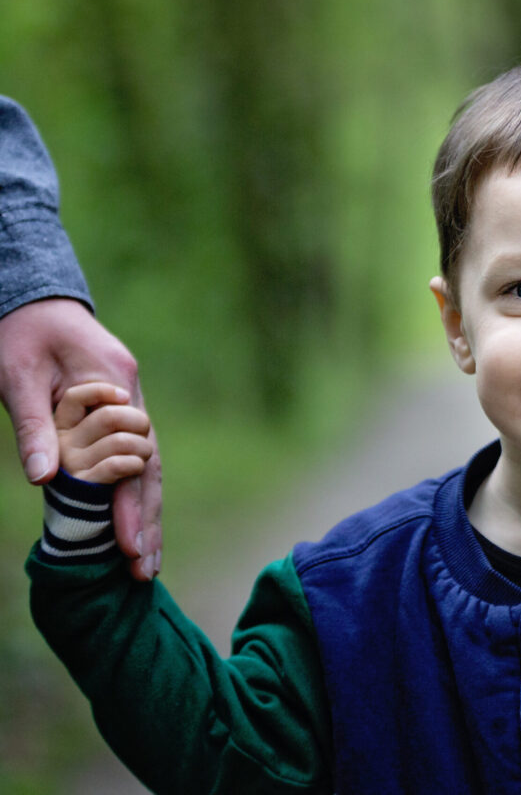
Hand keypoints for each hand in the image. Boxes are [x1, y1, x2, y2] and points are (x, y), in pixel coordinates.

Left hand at [0, 298, 161, 578]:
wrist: (33, 300)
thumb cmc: (20, 332)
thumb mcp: (17, 376)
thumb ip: (34, 427)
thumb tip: (44, 480)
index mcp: (117, 387)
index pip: (135, 456)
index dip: (132, 505)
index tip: (129, 546)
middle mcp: (134, 400)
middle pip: (151, 470)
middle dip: (148, 522)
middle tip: (144, 572)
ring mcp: (132, 407)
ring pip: (148, 469)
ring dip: (146, 516)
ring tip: (144, 563)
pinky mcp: (121, 414)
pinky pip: (136, 459)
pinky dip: (136, 495)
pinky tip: (134, 525)